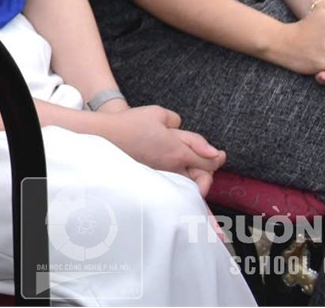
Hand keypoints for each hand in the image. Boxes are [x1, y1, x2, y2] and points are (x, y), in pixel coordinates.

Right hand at [98, 105, 224, 195]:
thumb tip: (207, 148)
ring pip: (188, 190)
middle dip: (207, 176)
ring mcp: (161, 177)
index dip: (216, 158)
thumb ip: (185, 130)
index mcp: (177, 151)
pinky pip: (172, 192)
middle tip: (206, 166)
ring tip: (206, 203)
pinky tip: (187, 208)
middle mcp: (172, 168)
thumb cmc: (131, 123)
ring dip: (198, 194)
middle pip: (202, 181)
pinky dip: (182, 200)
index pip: (208, 162)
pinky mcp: (151, 181)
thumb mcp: (160, 115)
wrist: (104, 135)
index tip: (220, 155)